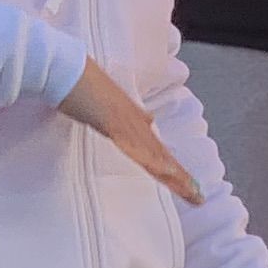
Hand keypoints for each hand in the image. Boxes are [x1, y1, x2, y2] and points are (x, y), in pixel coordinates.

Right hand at [56, 58, 196, 203]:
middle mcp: (135, 122)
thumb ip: (130, 114)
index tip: (188, 187)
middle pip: (161, 155)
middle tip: (198, 199)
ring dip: (171, 174)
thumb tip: (150, 119)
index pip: (158, 151)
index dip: (173, 170)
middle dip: (180, 179)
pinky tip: (162, 171)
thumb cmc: (83, 84)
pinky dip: (148, 159)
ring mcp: (125, 122)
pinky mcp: (113, 122)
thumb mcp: (109, 104)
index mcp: (134, 121)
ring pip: (153, 154)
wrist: (69, 68)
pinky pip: (132, 145)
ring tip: (189, 191)